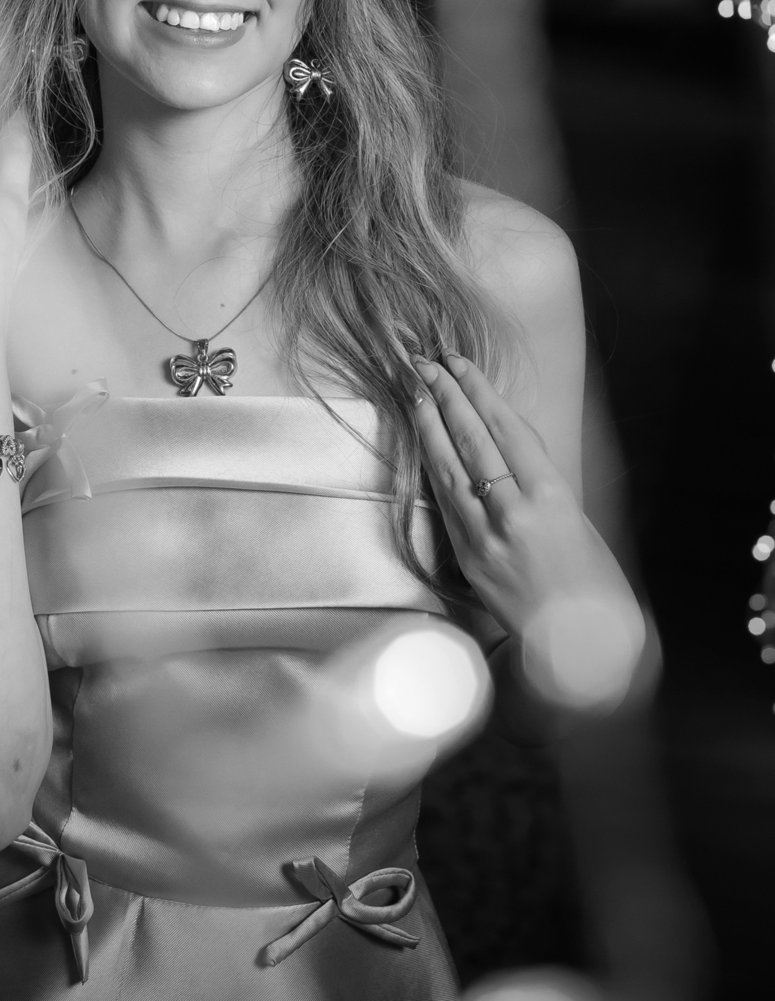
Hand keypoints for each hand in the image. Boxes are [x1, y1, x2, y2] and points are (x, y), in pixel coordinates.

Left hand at [413, 354, 633, 644]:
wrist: (584, 646)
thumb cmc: (593, 576)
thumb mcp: (576, 512)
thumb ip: (538, 472)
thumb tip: (502, 430)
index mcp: (551, 496)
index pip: (504, 428)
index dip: (478, 390)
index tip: (458, 362)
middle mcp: (513, 513)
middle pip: (472, 440)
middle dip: (446, 396)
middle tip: (425, 362)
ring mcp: (484, 537)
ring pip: (449, 467)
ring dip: (429, 424)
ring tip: (415, 389)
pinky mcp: (467, 558)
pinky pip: (445, 501)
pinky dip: (433, 465)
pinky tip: (424, 441)